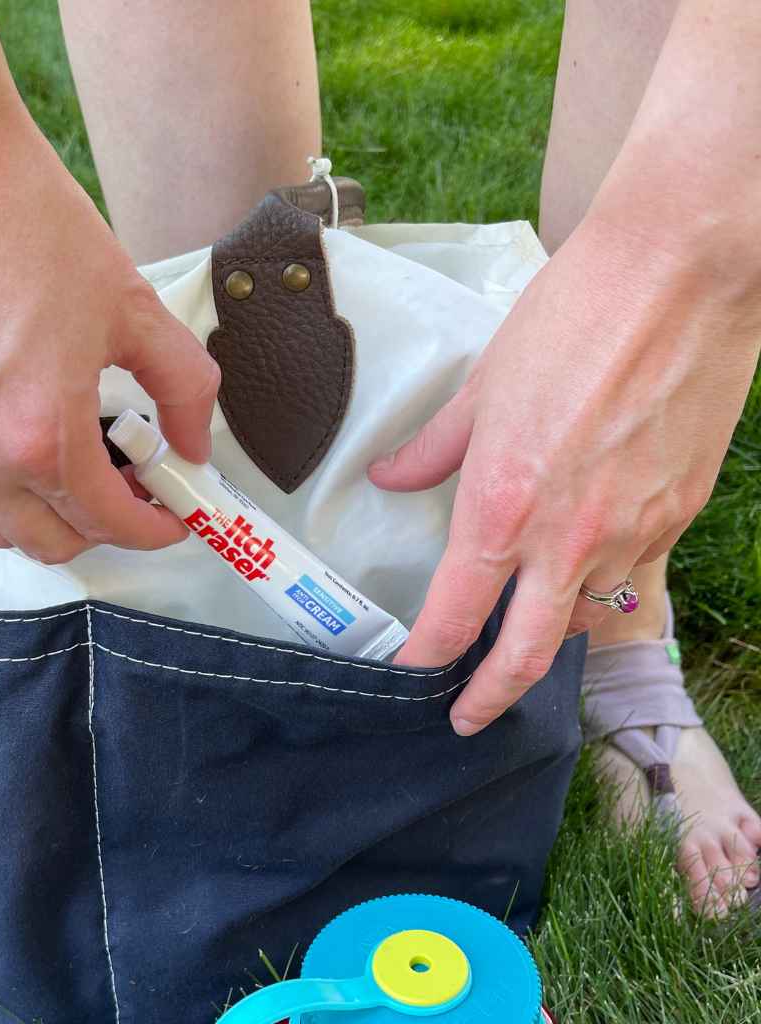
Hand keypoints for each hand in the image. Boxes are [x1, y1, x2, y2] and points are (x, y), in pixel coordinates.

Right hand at [0, 107, 218, 563]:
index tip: (175, 513)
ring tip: (75, 466)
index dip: (155, 528)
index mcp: (40, 435)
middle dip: (105, 527)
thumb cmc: (19, 219)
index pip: (111, 523)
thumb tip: (194, 443)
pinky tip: (13, 446)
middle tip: (132, 486)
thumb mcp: (132, 306)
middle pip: (52, 542)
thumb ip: (183, 388)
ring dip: (45, 517)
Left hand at [369, 215, 760, 734]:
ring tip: (524, 624)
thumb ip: (433, 450)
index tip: (412, 673)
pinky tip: (586, 568)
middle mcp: (566, 537)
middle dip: (489, 700)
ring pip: (582, 616)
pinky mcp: (677, 515)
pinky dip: (602, 587)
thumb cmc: (571, 320)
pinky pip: (632, 576)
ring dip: (547, 631)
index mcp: (501, 505)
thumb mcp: (482, 387)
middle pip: (524, 655)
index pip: (454, 614)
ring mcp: (631, 533)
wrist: (679, 275)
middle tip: (466, 718)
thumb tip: (392, 479)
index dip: (427, 657)